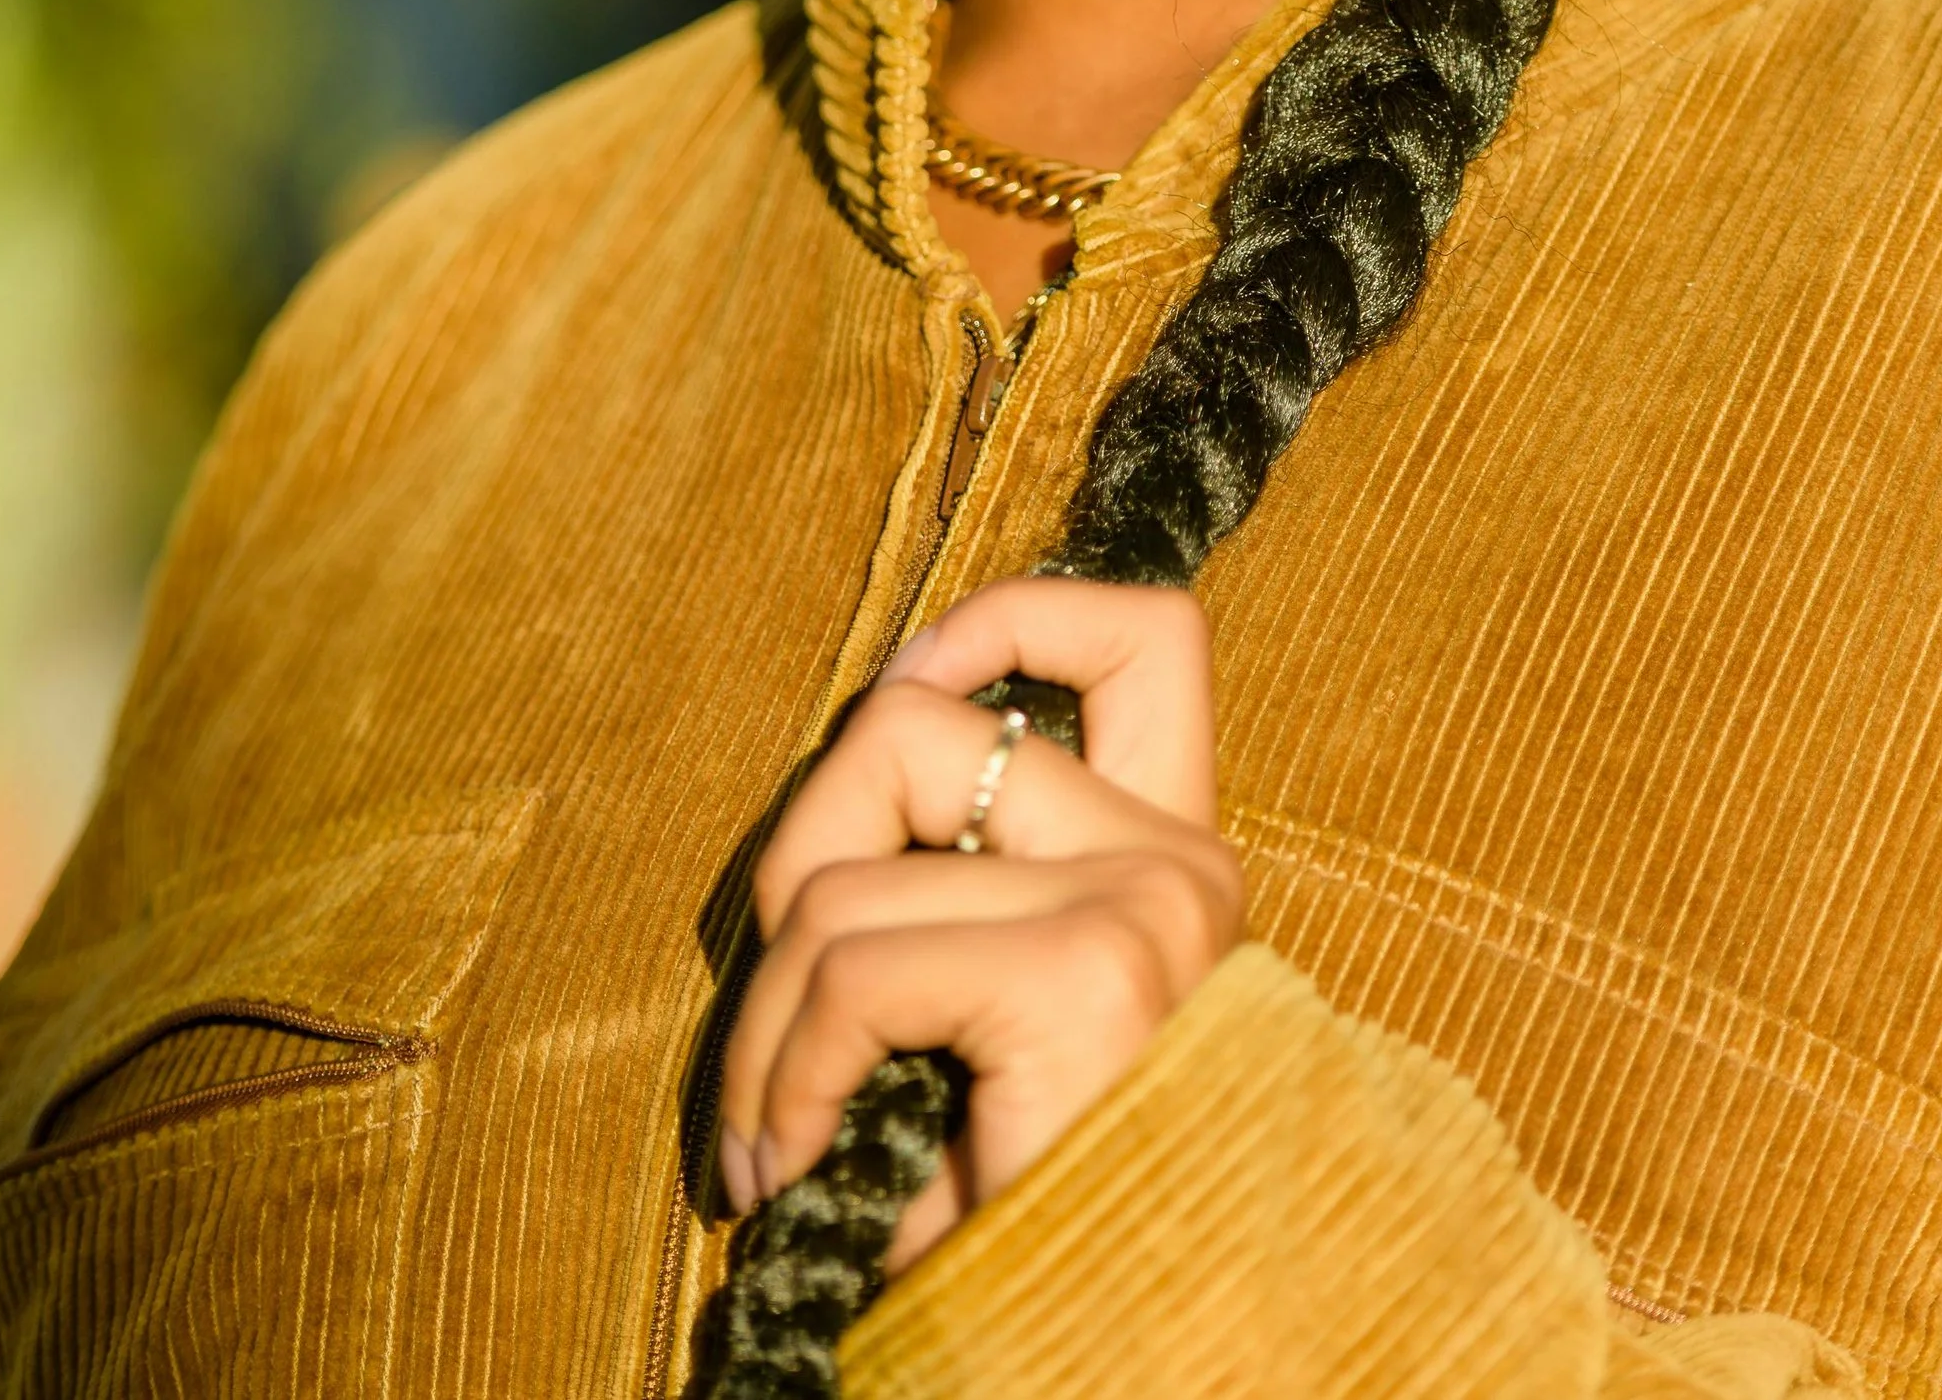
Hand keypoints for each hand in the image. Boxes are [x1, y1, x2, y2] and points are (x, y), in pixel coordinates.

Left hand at [718, 578, 1243, 1271]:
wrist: (1122, 1371)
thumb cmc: (1041, 1225)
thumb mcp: (991, 1043)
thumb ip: (951, 906)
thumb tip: (825, 821)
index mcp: (1172, 863)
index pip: (1146, 633)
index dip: (1004, 618)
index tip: (905, 695)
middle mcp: (1181, 865)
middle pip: (914, 718)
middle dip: (791, 852)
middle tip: (777, 1014)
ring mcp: (1143, 909)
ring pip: (845, 866)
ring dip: (760, 1016)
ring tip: (771, 1133)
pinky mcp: (1085, 981)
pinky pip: (847, 967)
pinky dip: (780, 1073)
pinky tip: (792, 1169)